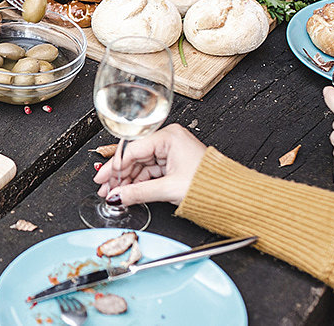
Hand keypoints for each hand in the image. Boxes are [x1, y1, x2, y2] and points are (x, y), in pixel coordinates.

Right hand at [91, 124, 205, 206]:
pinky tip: (129, 192)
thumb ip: (138, 193)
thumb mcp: (168, 188)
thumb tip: (117, 196)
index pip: (133, 149)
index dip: (115, 167)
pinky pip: (150, 172)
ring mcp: (171, 152)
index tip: (104, 179)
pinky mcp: (173, 164)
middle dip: (119, 175)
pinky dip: (139, 183)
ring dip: (127, 181)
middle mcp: (169, 140)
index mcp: (169, 136)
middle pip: (135, 157)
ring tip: (115, 194)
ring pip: (141, 166)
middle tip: (104, 188)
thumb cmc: (209, 184)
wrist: (229, 194)